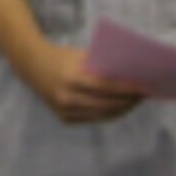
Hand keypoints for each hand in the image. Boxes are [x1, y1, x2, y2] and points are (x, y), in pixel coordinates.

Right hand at [23, 42, 145, 124]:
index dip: (126, 89)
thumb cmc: (62, 57)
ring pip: (102, 115)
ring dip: (121, 109)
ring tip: (135, 102)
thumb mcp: (81, 56)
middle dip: (128, 101)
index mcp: (71, 78)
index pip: (106, 87)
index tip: (143, 87)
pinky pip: (92, 118)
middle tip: (143, 96)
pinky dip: (108, 113)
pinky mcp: (64, 119)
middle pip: (106, 104)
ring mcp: (64, 111)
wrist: (32, 66)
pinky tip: (120, 107)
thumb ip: (102, 66)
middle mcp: (67, 98)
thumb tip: (131, 75)